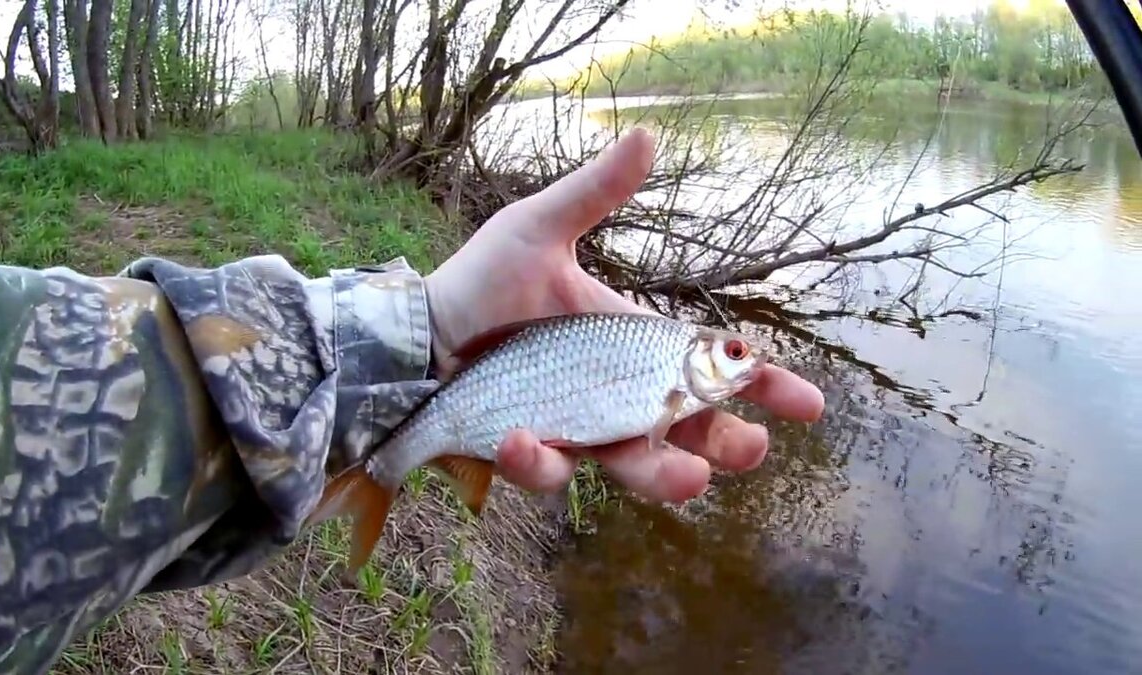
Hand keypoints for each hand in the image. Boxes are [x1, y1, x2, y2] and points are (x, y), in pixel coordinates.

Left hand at [423, 127, 823, 502]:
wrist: (418, 329)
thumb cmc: (482, 282)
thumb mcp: (539, 229)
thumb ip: (593, 194)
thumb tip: (647, 136)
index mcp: (630, 344)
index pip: (708, 367)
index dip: (761, 385)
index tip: (808, 403)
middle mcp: (614, 393)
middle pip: (688, 432)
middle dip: (726, 445)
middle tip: (750, 449)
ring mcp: (575, 426)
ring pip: (631, 468)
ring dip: (662, 476)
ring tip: (689, 480)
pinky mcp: (529, 449)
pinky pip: (544, 466)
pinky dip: (537, 457)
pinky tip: (522, 434)